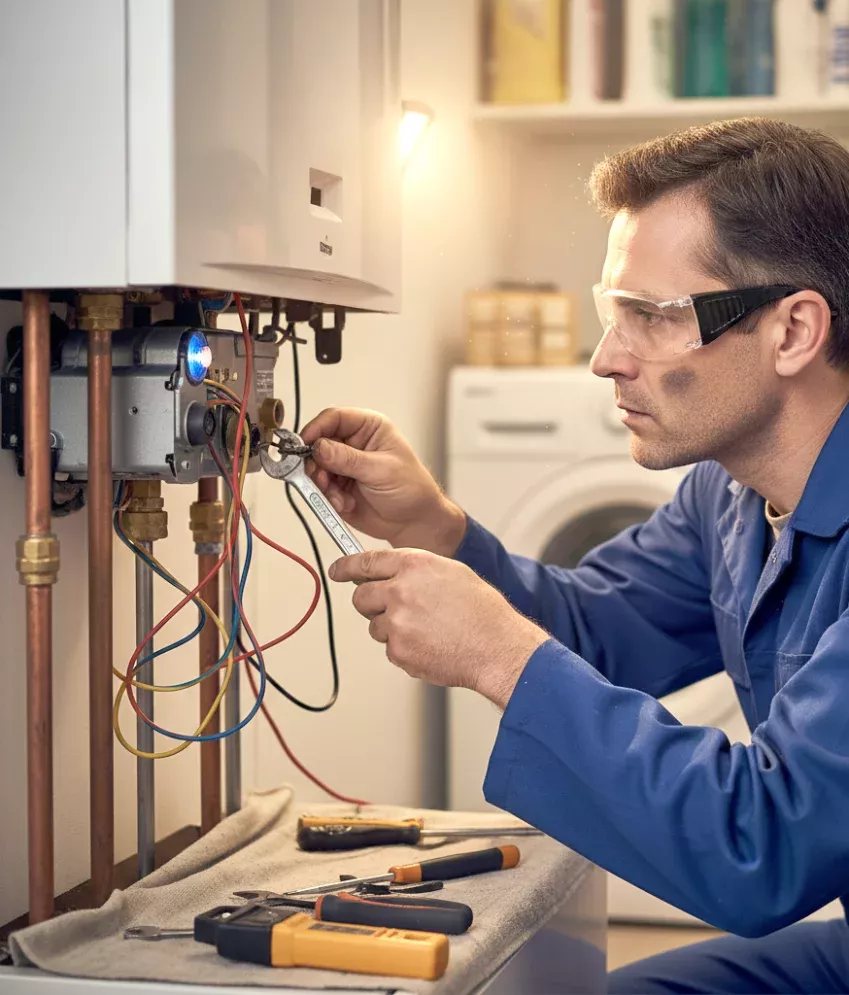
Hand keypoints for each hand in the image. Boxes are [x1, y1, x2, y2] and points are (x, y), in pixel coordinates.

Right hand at [300, 408, 466, 555]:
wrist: (413, 522)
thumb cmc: (411, 489)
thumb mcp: (381, 470)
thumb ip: (348, 459)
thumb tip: (318, 447)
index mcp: (368, 427)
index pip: (334, 418)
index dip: (316, 428)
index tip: (305, 444)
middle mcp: (353, 443)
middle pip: (318, 442)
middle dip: (315, 461)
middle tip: (321, 478)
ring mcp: (343, 465)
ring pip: (315, 466)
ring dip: (322, 482)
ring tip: (337, 496)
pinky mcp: (337, 486)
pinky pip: (319, 487)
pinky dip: (327, 497)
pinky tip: (344, 504)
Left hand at [330, 549, 548, 707]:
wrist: (496, 647)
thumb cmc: (481, 611)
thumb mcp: (451, 572)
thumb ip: (416, 570)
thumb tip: (391, 574)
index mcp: (414, 566)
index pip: (366, 562)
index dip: (346, 567)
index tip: (337, 571)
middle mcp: (400, 592)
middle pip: (361, 597)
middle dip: (370, 603)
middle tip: (390, 609)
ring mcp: (396, 624)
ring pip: (375, 626)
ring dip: (392, 628)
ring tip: (426, 629)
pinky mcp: (399, 651)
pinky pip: (390, 648)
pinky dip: (404, 648)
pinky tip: (430, 644)